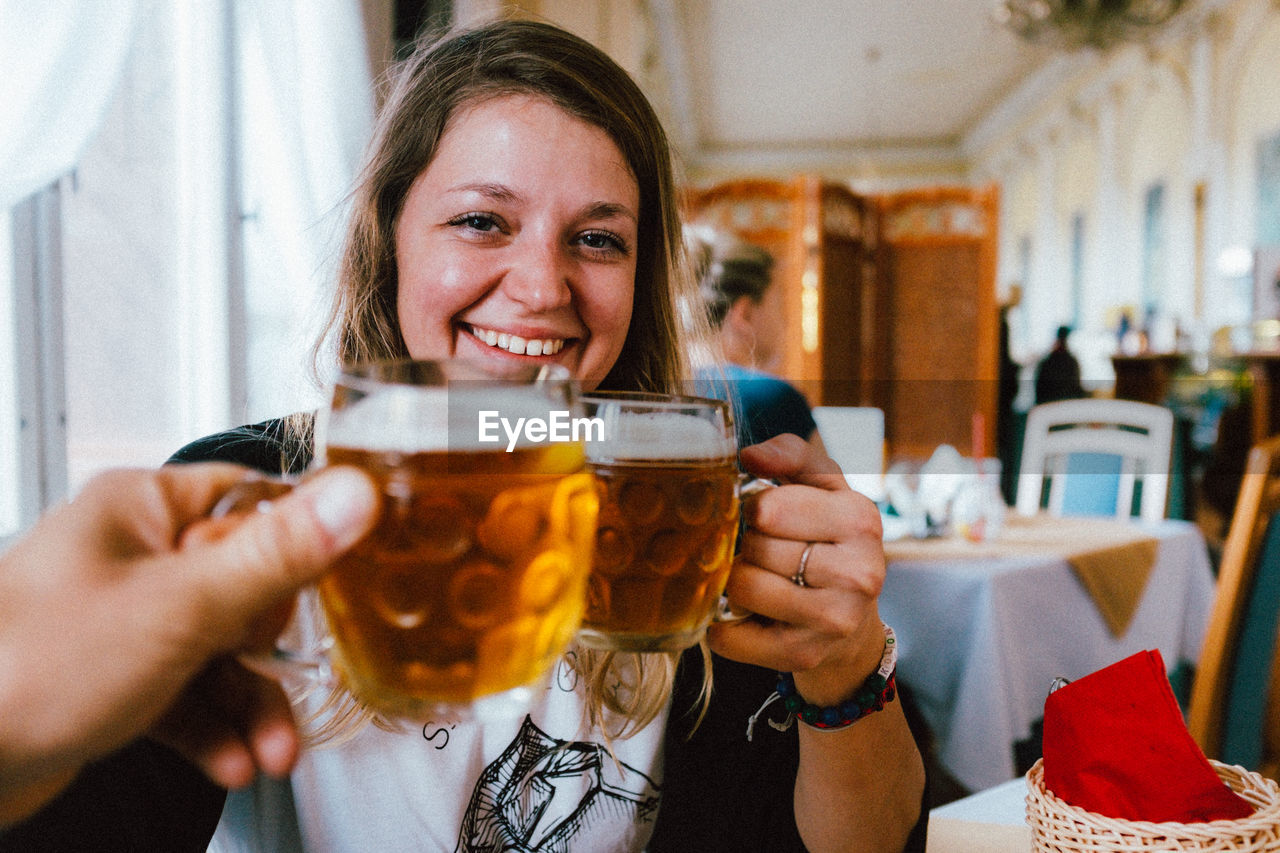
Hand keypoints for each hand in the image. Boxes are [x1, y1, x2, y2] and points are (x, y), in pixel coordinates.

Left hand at [0, 463, 378, 823]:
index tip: (338, 584)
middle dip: (271, 652)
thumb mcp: (181, 607)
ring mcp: (123, 620)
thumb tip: (354, 494)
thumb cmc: (31, 667)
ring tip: (272, 751)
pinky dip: (214, 728)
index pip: (252, 501)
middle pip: (244, 586)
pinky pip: (186, 693)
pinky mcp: (113, 678)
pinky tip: (231, 761)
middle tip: (285, 679)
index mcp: (142, 510)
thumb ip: (277, 554)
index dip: (298, 546)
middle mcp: (133, 557)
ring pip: (219, 651)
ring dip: (252, 704)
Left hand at [708, 433, 886, 703]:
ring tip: (756, 579)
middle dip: (747, 545)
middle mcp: (858, 572)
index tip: (765, 516)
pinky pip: (731, 635)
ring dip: (735, 581)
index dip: (754, 508)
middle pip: (755, 547)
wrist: (849, 622)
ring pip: (742, 587)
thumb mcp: (823, 487)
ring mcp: (834, 619)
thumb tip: (750, 456)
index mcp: (859, 519)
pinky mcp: (804, 655)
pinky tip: (746, 615)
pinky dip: (724, 624)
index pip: (770, 507)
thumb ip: (791, 455)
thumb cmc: (828, 541)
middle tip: (763, 552)